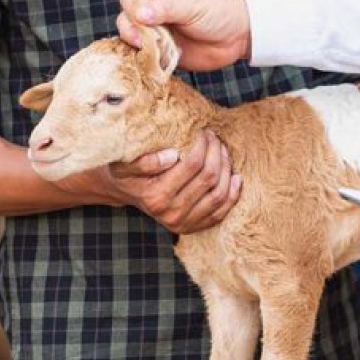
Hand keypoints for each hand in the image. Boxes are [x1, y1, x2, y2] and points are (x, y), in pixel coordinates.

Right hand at [67, 130, 241, 233]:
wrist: (124, 191)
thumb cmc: (125, 170)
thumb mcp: (124, 162)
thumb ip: (144, 161)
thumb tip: (172, 156)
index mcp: (156, 196)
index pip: (192, 165)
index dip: (203, 145)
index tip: (202, 131)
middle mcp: (171, 214)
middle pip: (209, 178)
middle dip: (216, 152)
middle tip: (214, 137)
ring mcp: (184, 224)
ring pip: (219, 194)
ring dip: (226, 169)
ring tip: (222, 151)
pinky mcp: (193, 227)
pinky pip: (221, 212)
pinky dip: (232, 194)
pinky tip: (235, 177)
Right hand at [117, 0, 250, 71]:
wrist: (237, 36)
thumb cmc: (217, 12)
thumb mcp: (191, 5)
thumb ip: (165, 9)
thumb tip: (140, 14)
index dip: (133, 9)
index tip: (144, 20)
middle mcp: (153, 11)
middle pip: (126, 19)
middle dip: (132, 30)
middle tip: (144, 40)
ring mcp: (157, 33)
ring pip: (132, 40)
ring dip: (140, 47)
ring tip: (158, 50)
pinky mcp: (163, 53)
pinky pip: (146, 58)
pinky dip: (149, 61)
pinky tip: (162, 60)